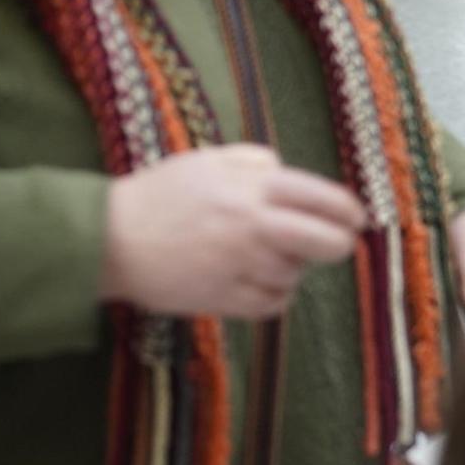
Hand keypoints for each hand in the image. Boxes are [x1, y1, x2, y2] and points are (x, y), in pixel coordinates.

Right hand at [99, 145, 365, 319]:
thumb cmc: (160, 195)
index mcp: (254, 187)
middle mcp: (254, 225)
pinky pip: (273, 304)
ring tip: (265, 257)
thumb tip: (289, 174)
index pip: (325, 199)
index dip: (350, 212)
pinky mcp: (223, 299)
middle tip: (336, 244)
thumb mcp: (209, 160)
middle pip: (327, 242)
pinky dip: (273, 296)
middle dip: (339, 245)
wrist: (107, 239)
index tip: (357, 219)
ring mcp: (240, 265)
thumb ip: (256, 162)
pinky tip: (256, 282)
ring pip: (297, 274)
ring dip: (291, 268)